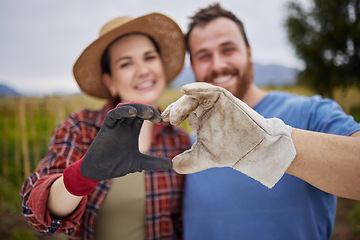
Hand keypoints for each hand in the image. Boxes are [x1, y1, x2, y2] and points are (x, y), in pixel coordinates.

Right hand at [81, 102, 171, 180]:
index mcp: (132, 130)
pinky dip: (122, 111)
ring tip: (148, 113)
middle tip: (157, 117)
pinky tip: (132, 112)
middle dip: (148, 110)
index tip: (161, 121)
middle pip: (137, 109)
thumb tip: (171, 164)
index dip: (153, 114)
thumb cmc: (117, 165)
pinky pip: (113, 114)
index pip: (144, 115)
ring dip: (137, 108)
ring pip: (126, 108)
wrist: (100, 172)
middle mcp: (124, 125)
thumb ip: (155, 162)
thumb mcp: (140, 163)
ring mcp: (115, 125)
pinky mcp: (106, 127)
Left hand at [162, 83, 295, 187]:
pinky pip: (210, 89)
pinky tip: (185, 90)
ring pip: (195, 95)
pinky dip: (197, 87)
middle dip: (175, 109)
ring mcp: (216, 103)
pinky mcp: (226, 98)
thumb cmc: (230, 152)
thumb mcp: (204, 157)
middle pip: (186, 102)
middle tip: (168, 119)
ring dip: (183, 103)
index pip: (182, 112)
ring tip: (175, 116)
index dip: (171, 114)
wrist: (252, 151)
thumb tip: (172, 166)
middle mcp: (206, 109)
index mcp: (200, 119)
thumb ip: (188, 161)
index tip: (160, 120)